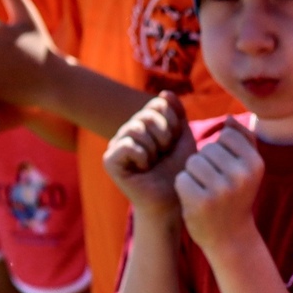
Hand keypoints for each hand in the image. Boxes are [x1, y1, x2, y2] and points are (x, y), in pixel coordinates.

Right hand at [103, 93, 195, 214]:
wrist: (172, 199)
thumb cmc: (179, 169)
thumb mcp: (183, 137)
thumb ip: (177, 113)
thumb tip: (165, 93)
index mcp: (144, 123)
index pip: (157, 104)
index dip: (172, 122)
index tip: (174, 142)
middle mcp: (128, 130)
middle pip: (148, 115)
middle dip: (164, 136)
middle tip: (164, 154)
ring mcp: (116, 144)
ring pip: (137, 129)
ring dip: (154, 148)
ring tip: (154, 162)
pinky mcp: (109, 160)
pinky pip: (127, 145)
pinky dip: (143, 157)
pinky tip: (143, 169)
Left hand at [175, 120, 264, 264]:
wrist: (230, 237)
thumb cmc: (237, 197)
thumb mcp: (248, 170)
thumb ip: (243, 140)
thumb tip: (229, 118)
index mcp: (256, 164)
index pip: (226, 136)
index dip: (220, 151)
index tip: (226, 170)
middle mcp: (241, 176)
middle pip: (207, 149)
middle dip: (205, 163)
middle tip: (214, 184)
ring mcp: (221, 190)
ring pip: (192, 162)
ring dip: (193, 175)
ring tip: (204, 190)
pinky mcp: (201, 203)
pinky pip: (182, 179)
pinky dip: (184, 187)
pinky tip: (194, 200)